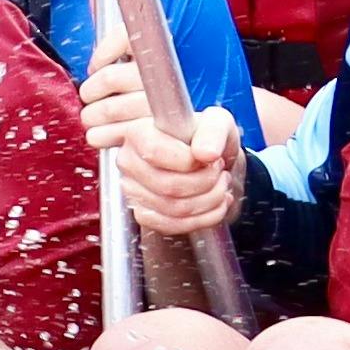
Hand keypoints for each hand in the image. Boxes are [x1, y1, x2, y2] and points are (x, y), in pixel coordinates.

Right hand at [78, 53, 248, 235]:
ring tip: (220, 186)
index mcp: (139, 132)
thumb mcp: (218, 123)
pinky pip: (171, 226)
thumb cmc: (208, 139)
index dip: (189, 161)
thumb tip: (206, 153)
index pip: (154, 152)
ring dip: (209, 201)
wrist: (209, 163)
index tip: (210, 158)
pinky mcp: (143, 214)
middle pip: (168, 185)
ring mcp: (133, 190)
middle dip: (206, 183)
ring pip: (173, 208)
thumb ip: (213, 132)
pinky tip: (214, 204)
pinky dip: (202, 219)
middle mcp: (129, 162)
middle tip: (220, 173)